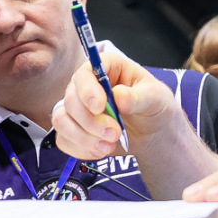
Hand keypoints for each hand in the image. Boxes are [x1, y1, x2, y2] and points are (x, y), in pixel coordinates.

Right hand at [52, 43, 179, 159]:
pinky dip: (81, 149)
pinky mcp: (74, 129)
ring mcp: (78, 108)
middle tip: (115, 133)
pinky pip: (64, 140)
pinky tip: (101, 150)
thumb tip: (119, 96)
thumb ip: (139, 97)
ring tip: (109, 145)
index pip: (85, 73)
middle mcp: (87, 85)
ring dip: (84, 138)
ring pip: (62, 121)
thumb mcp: (156, 98)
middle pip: (71, 100)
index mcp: (107, 67)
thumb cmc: (154, 106)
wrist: (153, 132)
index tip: (99, 107)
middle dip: (91, 122)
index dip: (88, 90)